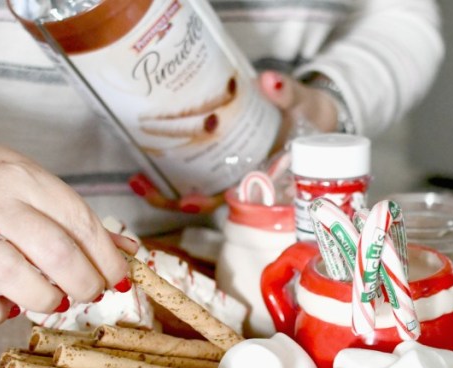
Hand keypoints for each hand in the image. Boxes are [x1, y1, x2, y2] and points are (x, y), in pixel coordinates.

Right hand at [0, 118, 136, 328]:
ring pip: (14, 276)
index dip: (108, 259)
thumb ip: (76, 217)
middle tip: (90, 292)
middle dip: (85, 282)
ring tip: (56, 300)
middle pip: (55, 251)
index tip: (120, 279)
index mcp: (26, 179)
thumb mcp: (31, 180)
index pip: (80, 223)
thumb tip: (129, 251)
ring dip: (47, 299)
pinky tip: (7, 307)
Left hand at [130, 71, 337, 213]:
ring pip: (199, 194)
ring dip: (166, 192)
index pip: (239, 198)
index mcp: (270, 177)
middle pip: (211, 201)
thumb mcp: (306, 104)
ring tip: (138, 179)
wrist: (314, 117)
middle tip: (145, 185)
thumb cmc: (313, 117)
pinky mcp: (224, 162)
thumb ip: (289, 94)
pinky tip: (147, 167)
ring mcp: (234, 174)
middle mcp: (249, 182)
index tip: (188, 201)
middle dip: (176, 201)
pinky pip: (196, 177)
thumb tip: (270, 81)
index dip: (211, 202)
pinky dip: (171, 175)